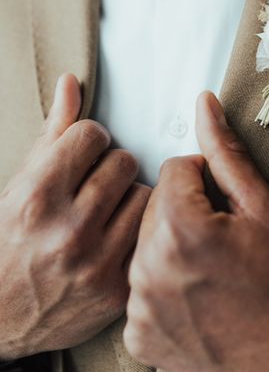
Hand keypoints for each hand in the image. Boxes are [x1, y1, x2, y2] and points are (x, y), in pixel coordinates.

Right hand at [0, 74, 150, 359]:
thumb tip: (71, 82)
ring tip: (107, 211)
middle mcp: (67, 229)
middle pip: (124, 161)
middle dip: (110, 167)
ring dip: (130, 198)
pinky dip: (138, 232)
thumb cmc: (7, 241)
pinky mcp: (116, 289)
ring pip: (145, 195)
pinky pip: (150, 234)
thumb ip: (53, 133)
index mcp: (36, 196)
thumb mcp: (19, 184)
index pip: (92, 134)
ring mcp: (95, 263)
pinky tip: (117, 237)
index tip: (82, 155)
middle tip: (95, 186)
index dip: (88, 141)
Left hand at [124, 92, 268, 371]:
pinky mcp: (138, 339)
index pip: (173, 170)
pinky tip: (195, 302)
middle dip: (183, 214)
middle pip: (152, 208)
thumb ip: (225, 152)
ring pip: (143, 248)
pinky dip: (161, 292)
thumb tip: (203, 102)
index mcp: (180, 228)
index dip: (204, 182)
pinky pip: (139, 292)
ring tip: (210, 273)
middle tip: (221, 243)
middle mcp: (149, 269)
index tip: (227, 209)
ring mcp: (140, 309)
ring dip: (169, 250)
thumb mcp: (263, 207)